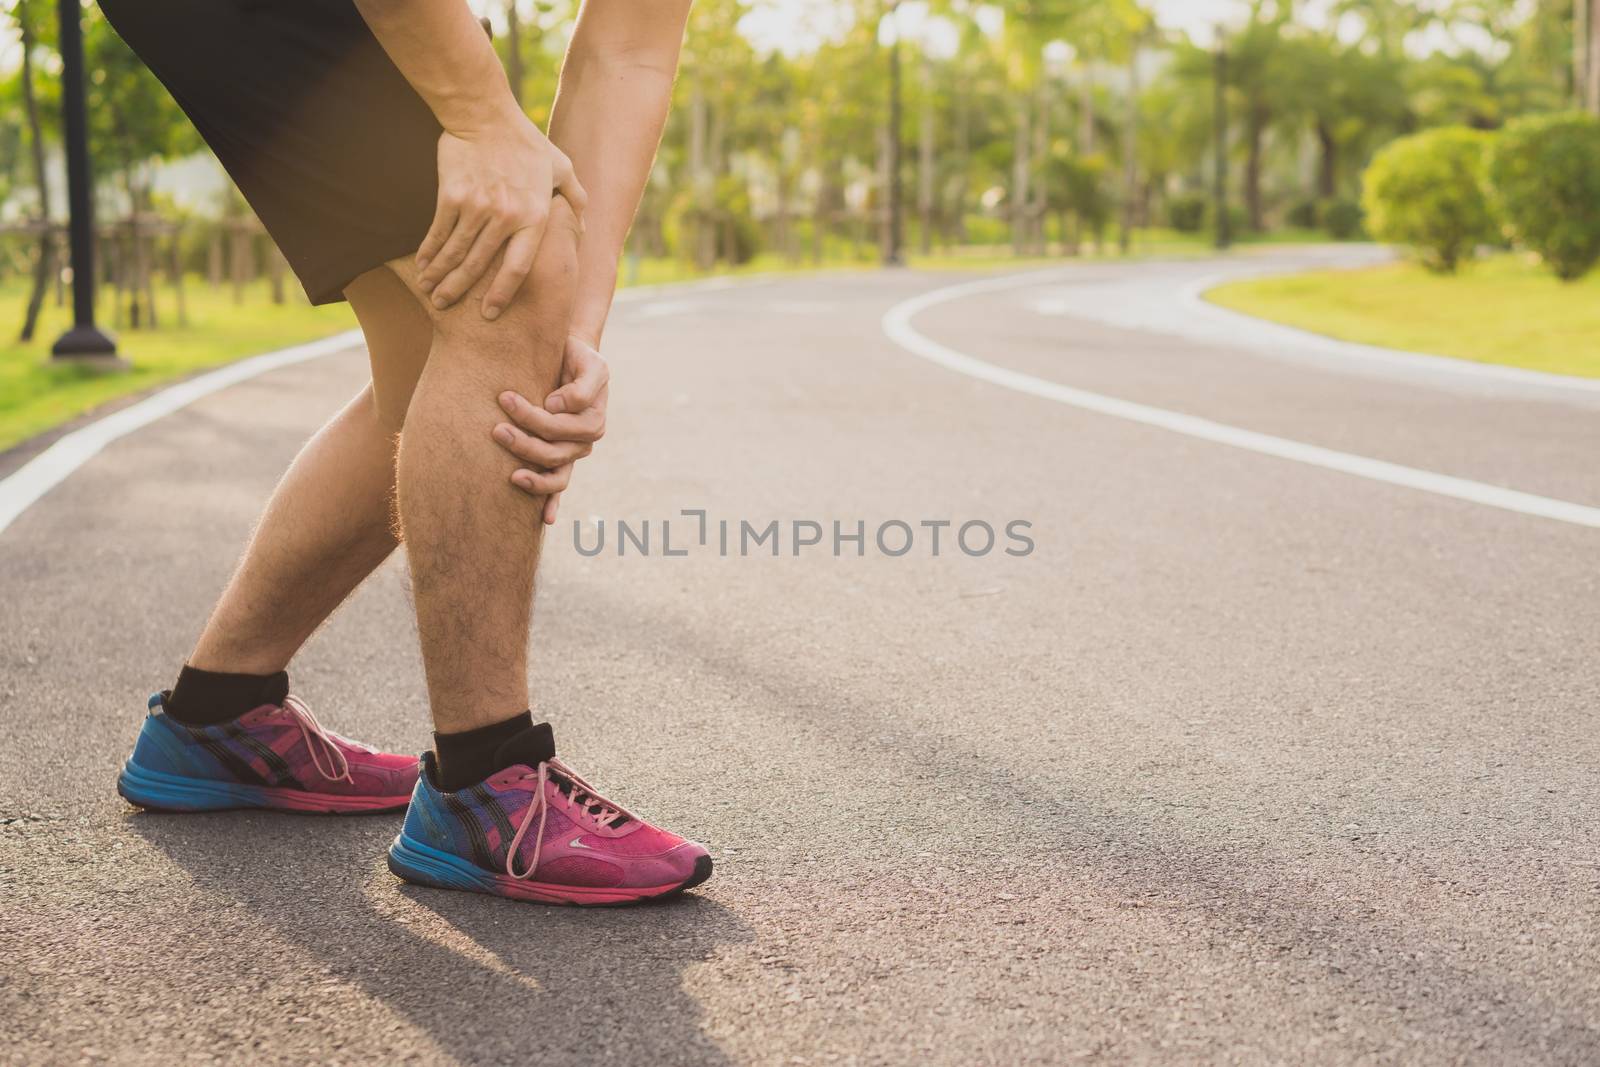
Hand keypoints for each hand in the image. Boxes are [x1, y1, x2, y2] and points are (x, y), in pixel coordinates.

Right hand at [416, 118, 586, 319]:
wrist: (485, 115)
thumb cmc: (525, 142)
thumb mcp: (561, 166)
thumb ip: (574, 197)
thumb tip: (583, 226)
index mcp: (534, 217)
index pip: (518, 268)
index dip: (501, 294)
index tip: (488, 313)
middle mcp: (506, 217)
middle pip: (480, 266)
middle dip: (459, 291)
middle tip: (445, 307)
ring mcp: (477, 207)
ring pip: (456, 253)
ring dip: (440, 276)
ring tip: (430, 291)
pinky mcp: (452, 196)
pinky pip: (438, 232)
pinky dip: (429, 252)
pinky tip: (423, 266)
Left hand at [491, 335, 609, 524]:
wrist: (567, 357)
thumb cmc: (575, 356)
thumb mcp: (589, 362)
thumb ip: (582, 385)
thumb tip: (556, 407)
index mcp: (593, 418)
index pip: (563, 426)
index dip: (536, 417)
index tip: (507, 396)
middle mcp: (585, 440)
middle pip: (555, 451)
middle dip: (524, 442)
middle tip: (495, 427)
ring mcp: (572, 453)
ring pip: (554, 472)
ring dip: (530, 472)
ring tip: (505, 467)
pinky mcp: (559, 459)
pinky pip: (558, 486)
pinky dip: (552, 503)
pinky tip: (544, 520)